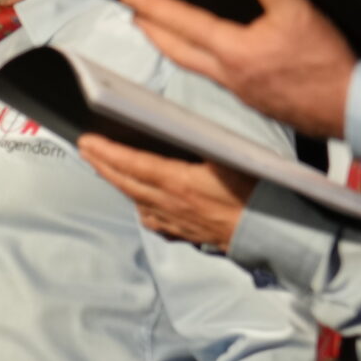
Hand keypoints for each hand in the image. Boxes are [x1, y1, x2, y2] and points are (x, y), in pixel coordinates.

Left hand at [78, 134, 256, 247]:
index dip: (107, 153)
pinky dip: (142, 207)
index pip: (132, 164)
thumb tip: (178, 127)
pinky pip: (155, 220)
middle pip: (127, 183)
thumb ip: (202, 141)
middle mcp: (171, 204)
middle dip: (103, 165)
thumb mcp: (230, 157)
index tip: (87, 142)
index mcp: (179, 183)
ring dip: (118, 184)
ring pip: (137, 201)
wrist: (274, 233)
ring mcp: (177, 222)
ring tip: (105, 169)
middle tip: (86, 150)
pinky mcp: (187, 233)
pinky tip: (140, 203)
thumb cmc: (258, 193)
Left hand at [118, 0, 354, 136]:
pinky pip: (217, 77)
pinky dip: (203, 61)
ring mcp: (240, 90)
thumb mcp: (298, 11)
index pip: (182, 23)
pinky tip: (213, 57)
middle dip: (153, 32)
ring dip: (175, 47)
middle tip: (134, 16)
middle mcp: (228, 74)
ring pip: (195, 65)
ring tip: (163, 33)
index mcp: (232, 51)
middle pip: (177, 50)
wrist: (350, 109)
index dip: (153, 6)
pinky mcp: (255, 99)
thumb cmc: (326, 64)